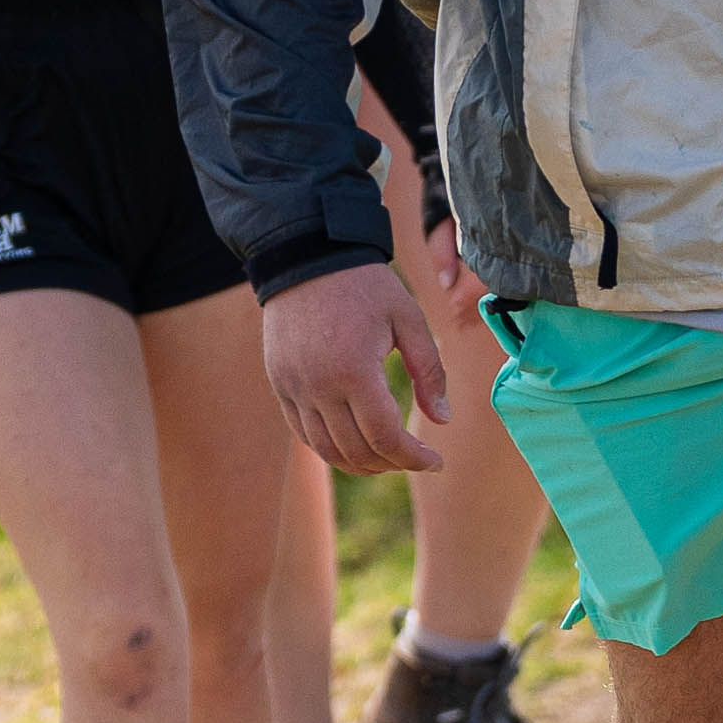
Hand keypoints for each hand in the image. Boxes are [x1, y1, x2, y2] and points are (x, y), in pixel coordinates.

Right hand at [265, 258, 456, 477]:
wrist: (306, 257)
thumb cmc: (365, 286)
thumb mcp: (408, 320)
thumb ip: (429, 371)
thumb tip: (443, 420)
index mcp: (354, 370)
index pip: (385, 437)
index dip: (413, 458)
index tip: (436, 461)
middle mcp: (318, 386)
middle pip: (356, 450)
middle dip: (391, 463)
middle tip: (415, 458)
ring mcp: (294, 388)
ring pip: (327, 450)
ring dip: (360, 464)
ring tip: (386, 459)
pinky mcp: (280, 384)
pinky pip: (303, 433)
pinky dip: (330, 449)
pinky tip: (354, 444)